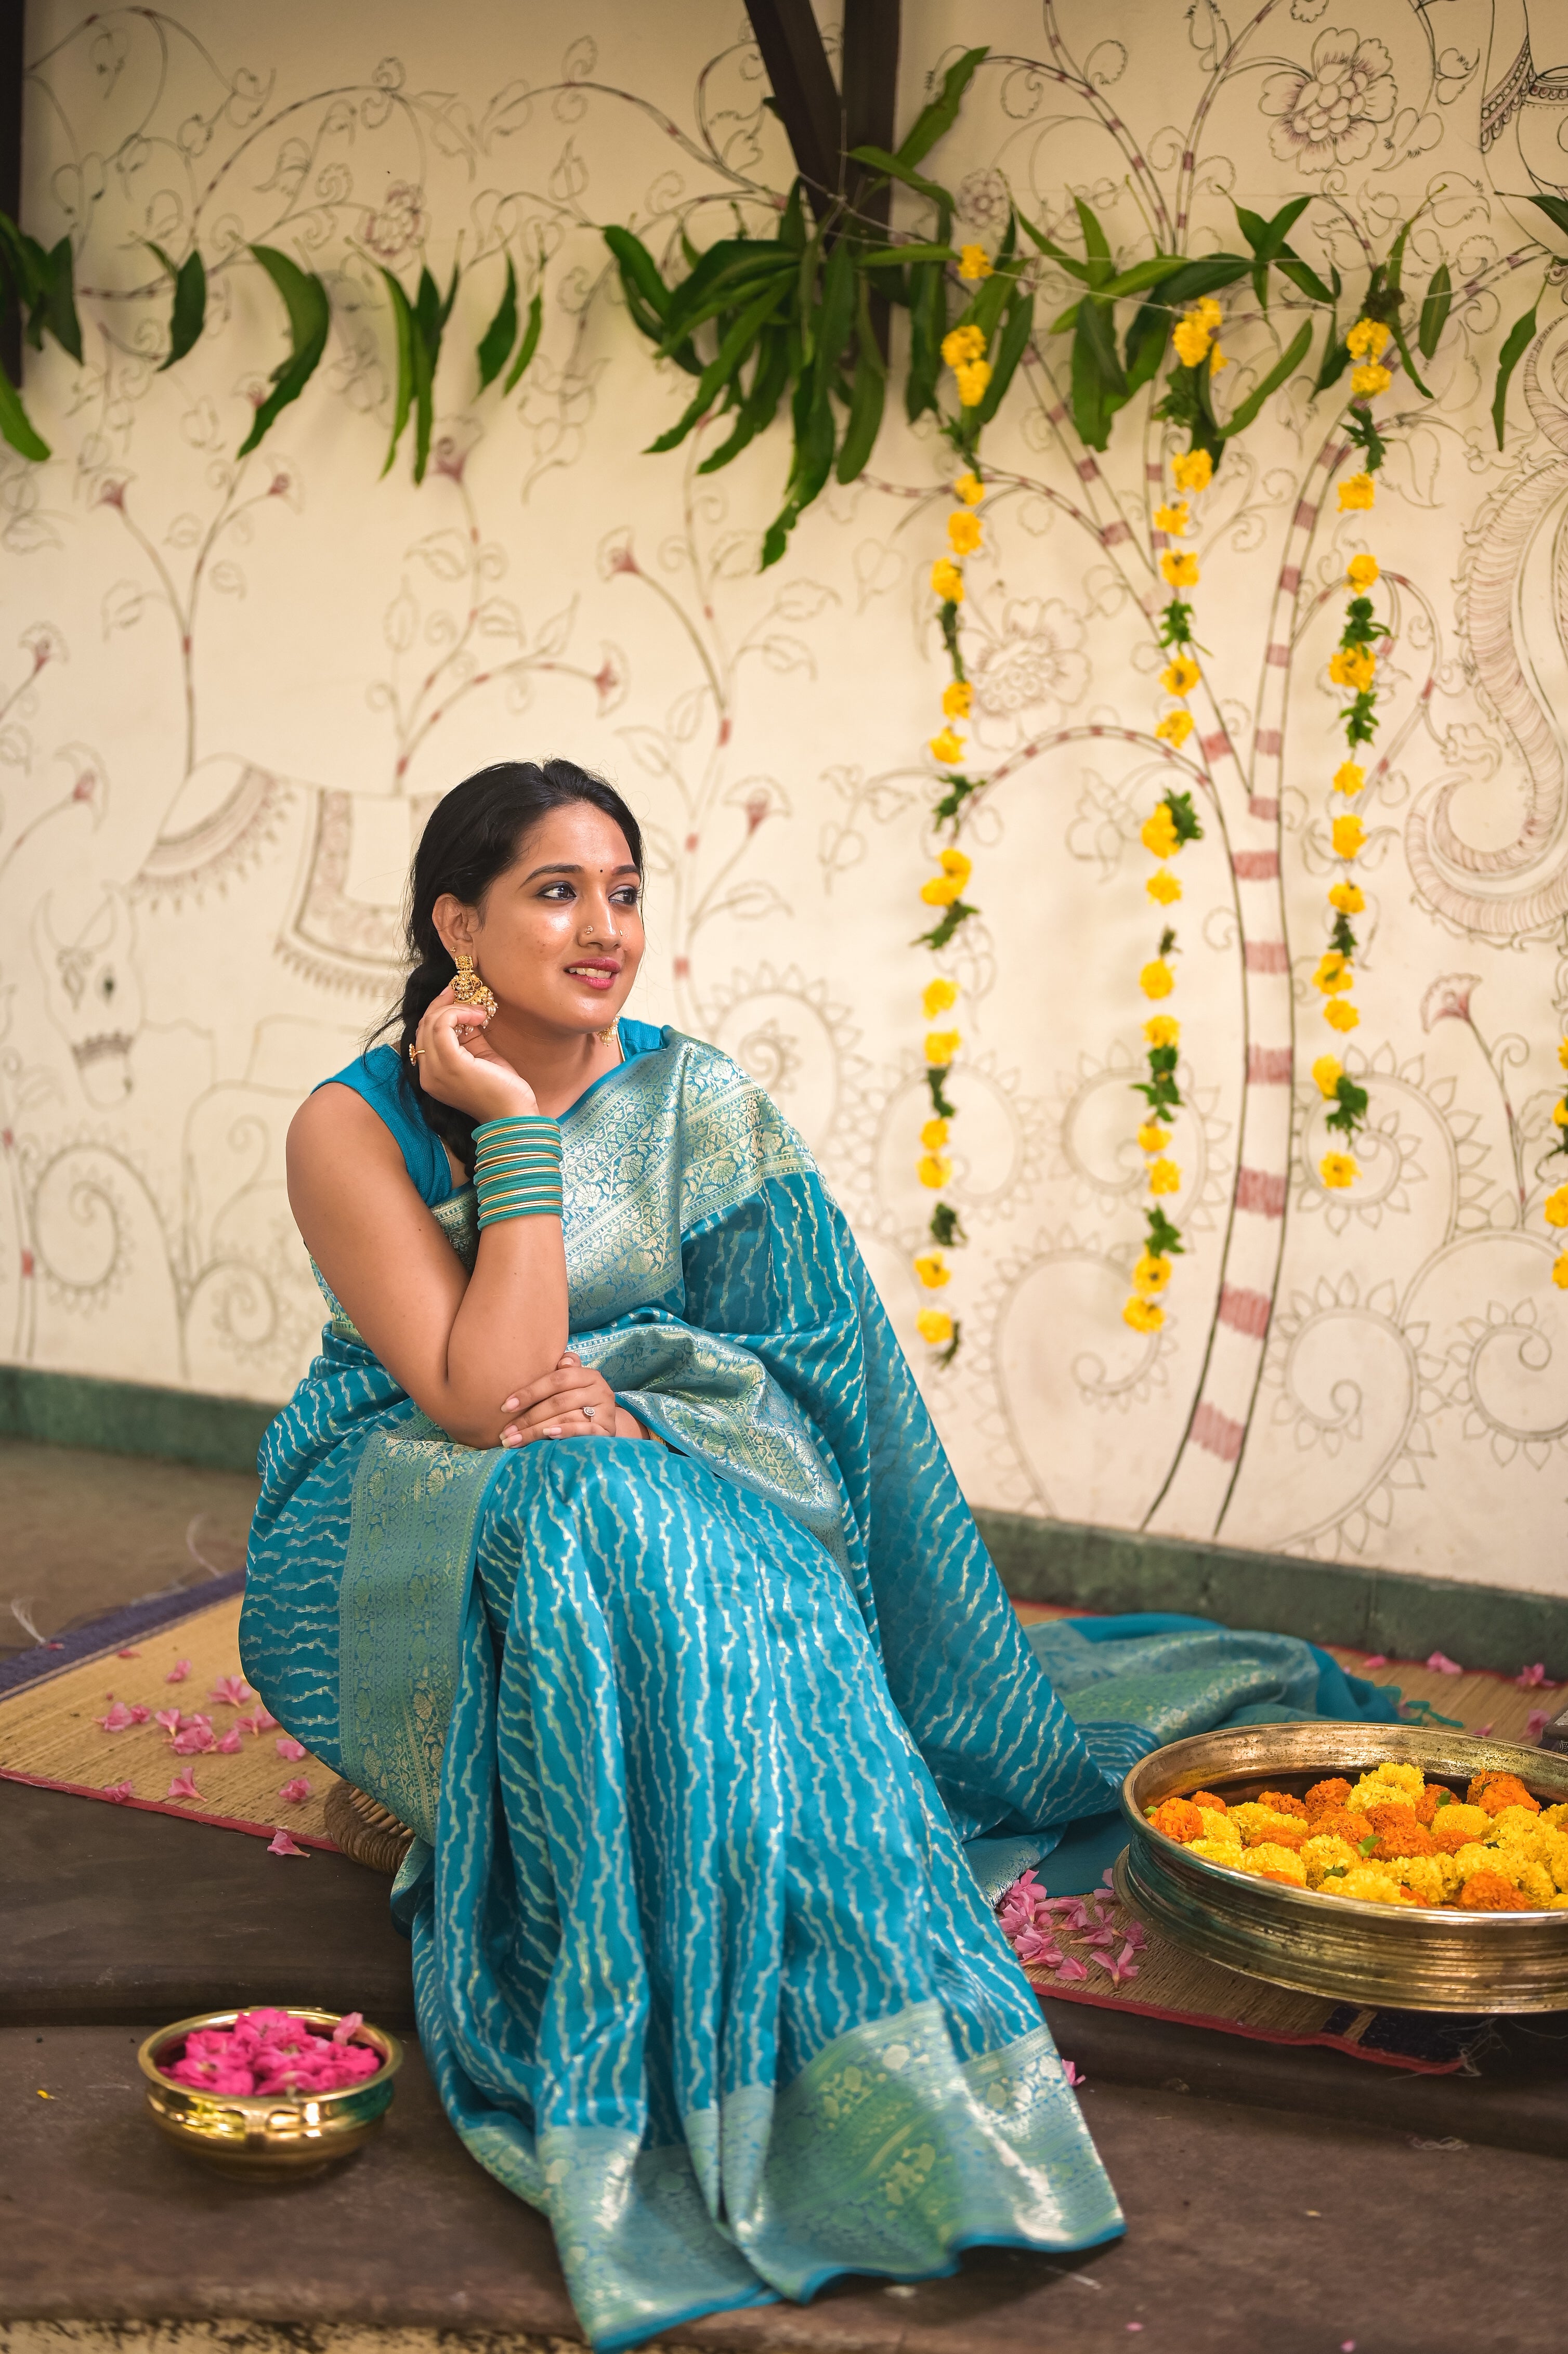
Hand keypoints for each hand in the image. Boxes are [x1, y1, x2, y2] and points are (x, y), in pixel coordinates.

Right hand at [412, 985, 536, 1124]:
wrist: (514, 1114)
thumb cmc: (502, 1089)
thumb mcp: (480, 1058)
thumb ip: (468, 1038)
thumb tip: (465, 1012)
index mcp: (432, 1075)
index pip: (423, 1035)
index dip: (437, 1012)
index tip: (454, 996)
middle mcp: (427, 1075)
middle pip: (423, 1026)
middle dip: (442, 1004)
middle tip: (460, 990)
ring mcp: (436, 1071)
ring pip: (431, 1023)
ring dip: (454, 1008)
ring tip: (478, 1010)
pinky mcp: (451, 1064)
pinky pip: (442, 1026)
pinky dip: (459, 1013)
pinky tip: (478, 1016)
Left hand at [499, 1352, 648, 1445]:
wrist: (605, 1425)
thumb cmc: (580, 1402)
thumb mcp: (572, 1385)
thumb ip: (563, 1371)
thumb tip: (562, 1361)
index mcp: (588, 1375)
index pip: (556, 1380)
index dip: (529, 1392)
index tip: (505, 1406)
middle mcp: (599, 1390)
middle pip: (558, 1401)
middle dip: (528, 1417)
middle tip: (505, 1432)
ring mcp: (605, 1411)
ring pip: (565, 1417)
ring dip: (536, 1431)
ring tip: (514, 1440)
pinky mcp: (607, 1430)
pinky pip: (584, 1430)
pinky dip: (565, 1432)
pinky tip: (547, 1436)